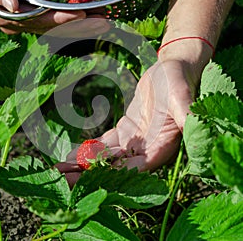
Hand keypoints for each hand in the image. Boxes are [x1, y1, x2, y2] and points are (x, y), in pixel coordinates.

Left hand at [57, 59, 199, 184]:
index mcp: (161, 146)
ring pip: (108, 157)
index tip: (83, 182)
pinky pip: (106, 143)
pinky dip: (89, 149)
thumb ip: (185, 112)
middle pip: (116, 168)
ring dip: (85, 164)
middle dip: (89, 174)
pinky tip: (72, 155)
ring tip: (59, 170)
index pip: (134, 169)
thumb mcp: (181, 94)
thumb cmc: (178, 80)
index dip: (109, 177)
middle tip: (61, 180)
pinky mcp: (127, 131)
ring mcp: (135, 141)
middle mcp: (147, 149)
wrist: (171, 70)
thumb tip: (192, 126)